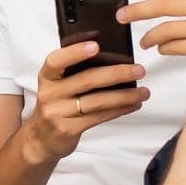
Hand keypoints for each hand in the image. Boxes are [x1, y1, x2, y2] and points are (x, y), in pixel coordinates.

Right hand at [27, 42, 149, 163]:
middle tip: (138, 70)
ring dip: (125, 95)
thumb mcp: (57, 86)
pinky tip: (133, 104)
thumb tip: (112, 59)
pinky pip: (99, 116)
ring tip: (143, 92)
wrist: (41, 138)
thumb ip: (74, 72)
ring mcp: (57, 113)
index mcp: (47, 77)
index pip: (56, 61)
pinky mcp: (68, 129)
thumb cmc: (57, 105)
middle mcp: (49, 93)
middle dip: (116, 74)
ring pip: (97, 101)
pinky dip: (119, 110)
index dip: (75, 52)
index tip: (96, 46)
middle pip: (86, 80)